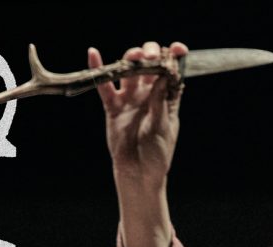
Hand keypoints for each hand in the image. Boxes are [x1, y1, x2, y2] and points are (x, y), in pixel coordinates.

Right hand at [89, 41, 188, 186]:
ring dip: (130, 59)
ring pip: (128, 71)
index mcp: (166, 97)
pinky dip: (98, 69)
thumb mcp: (163, 127)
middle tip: (151, 57)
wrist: (139, 173)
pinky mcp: (113, 106)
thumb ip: (160, 101)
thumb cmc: (157, 153)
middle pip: (148, 65)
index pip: (171, 71)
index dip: (175, 57)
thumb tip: (164, 75)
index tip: (179, 48)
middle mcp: (148, 94)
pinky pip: (104, 86)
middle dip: (150, 55)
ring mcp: (130, 98)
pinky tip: (93, 53)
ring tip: (133, 56)